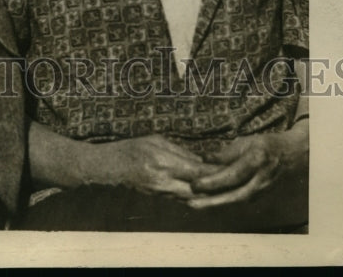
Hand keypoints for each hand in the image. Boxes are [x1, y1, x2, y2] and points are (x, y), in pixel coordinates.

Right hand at [91, 134, 219, 200]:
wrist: (109, 168)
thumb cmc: (131, 149)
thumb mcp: (155, 141)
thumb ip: (180, 152)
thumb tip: (202, 160)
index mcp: (163, 162)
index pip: (198, 171)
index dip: (216, 171)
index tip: (231, 167)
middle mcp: (164, 182)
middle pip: (199, 190)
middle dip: (216, 187)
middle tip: (234, 181)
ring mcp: (162, 194)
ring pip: (193, 199)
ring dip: (208, 194)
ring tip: (224, 187)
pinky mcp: (161, 200)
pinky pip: (183, 200)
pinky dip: (195, 197)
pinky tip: (205, 193)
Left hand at [187, 123, 308, 208]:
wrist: (291, 155)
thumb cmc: (264, 145)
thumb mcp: (245, 142)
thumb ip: (225, 153)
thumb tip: (203, 160)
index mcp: (256, 161)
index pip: (232, 175)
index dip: (213, 182)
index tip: (195, 184)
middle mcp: (260, 179)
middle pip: (234, 195)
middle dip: (212, 201)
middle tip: (191, 203)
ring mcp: (263, 190)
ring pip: (237, 202)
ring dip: (216, 205)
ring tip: (195, 205)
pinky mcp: (261, 197)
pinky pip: (240, 202)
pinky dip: (224, 204)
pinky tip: (209, 204)